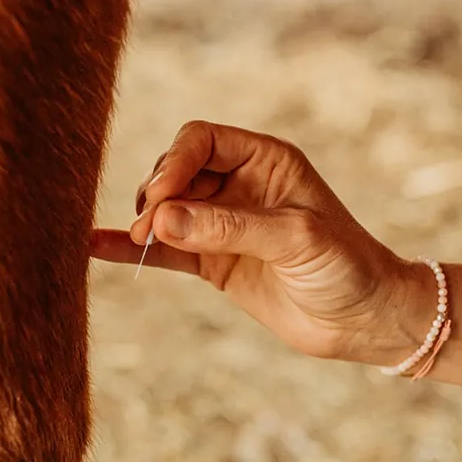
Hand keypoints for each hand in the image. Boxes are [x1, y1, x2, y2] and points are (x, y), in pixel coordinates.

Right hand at [90, 120, 438, 365]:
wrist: (364, 320)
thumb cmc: (346, 267)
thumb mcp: (295, 238)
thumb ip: (228, 226)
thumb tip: (161, 218)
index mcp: (265, 160)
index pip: (201, 140)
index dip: (174, 163)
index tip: (160, 200)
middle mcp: (240, 184)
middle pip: (176, 170)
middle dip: (157, 194)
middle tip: (151, 229)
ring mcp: (223, 223)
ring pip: (166, 207)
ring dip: (146, 221)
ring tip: (143, 242)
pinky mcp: (214, 261)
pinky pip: (166, 249)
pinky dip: (134, 248)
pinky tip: (97, 246)